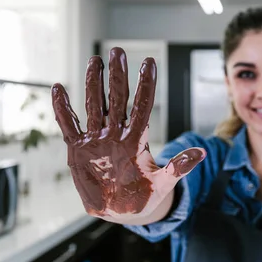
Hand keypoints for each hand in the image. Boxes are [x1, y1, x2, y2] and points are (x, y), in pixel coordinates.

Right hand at [52, 47, 205, 222]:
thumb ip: (179, 167)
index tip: (149, 62)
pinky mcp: (79, 149)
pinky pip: (69, 126)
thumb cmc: (145, 195)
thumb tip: (202, 154)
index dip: (145, 84)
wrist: (121, 211)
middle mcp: (117, 134)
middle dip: (118, 76)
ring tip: (94, 61)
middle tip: (118, 51)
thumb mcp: (164, 182)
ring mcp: (97, 139)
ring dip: (93, 84)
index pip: (142, 106)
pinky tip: (59, 88)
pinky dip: (63, 109)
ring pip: (94, 106)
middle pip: (117, 99)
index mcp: (137, 140)